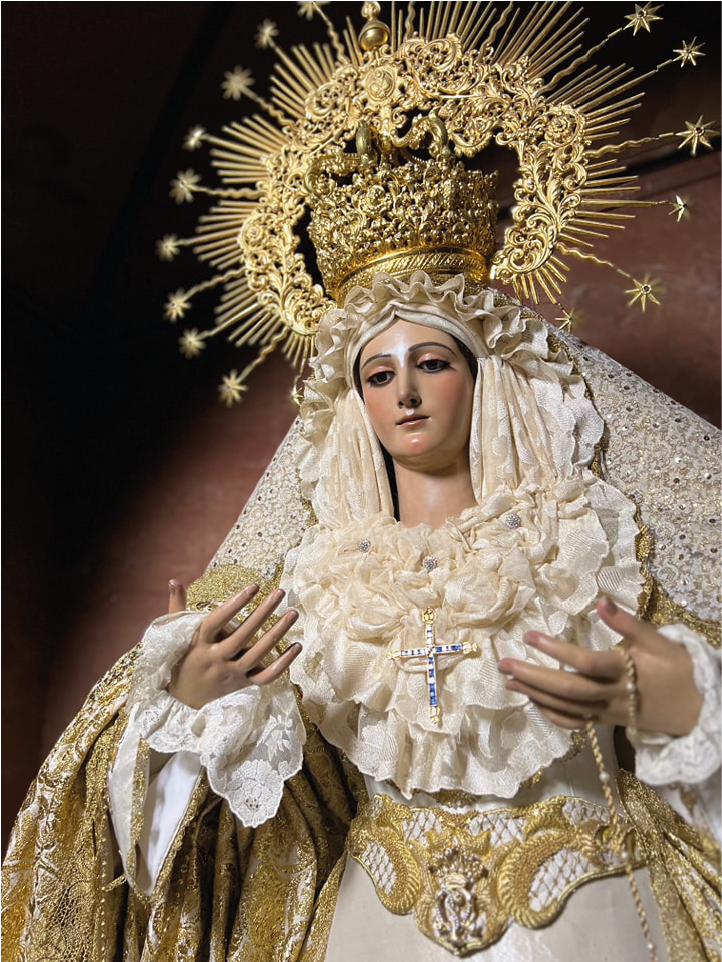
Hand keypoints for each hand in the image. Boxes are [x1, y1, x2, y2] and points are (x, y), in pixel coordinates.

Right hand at [168, 583, 300, 709]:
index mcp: (199, 643)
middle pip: (242, 635)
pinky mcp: (241, 685)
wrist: (181, 700)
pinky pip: (265, 677)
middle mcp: (215, 659)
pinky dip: (283, 664)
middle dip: (262, 613)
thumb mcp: (174, 634)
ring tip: (293, 613)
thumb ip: (177, 606)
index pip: (217, 620)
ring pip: (257, 654)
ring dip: (277, 634)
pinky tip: (297, 646)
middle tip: (279, 592)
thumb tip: (174, 580)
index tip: (254, 586)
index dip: (235, 603)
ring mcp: (230, 674)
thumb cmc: (180, 659)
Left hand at [497, 597, 702, 735]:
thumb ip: (628, 623)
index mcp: (625, 671)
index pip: (585, 664)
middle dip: (533, 677)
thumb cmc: (678, 669)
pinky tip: (533, 701)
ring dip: (536, 695)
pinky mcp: (607, 723)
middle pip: (568, 690)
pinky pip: (576, 723)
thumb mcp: (659, 640)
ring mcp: (608, 713)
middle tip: (504, 664)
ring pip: (568, 708)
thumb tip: (601, 600)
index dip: (556, 651)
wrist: (699, 709)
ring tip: (509, 680)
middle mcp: (612, 695)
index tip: (529, 636)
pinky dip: (552, 714)